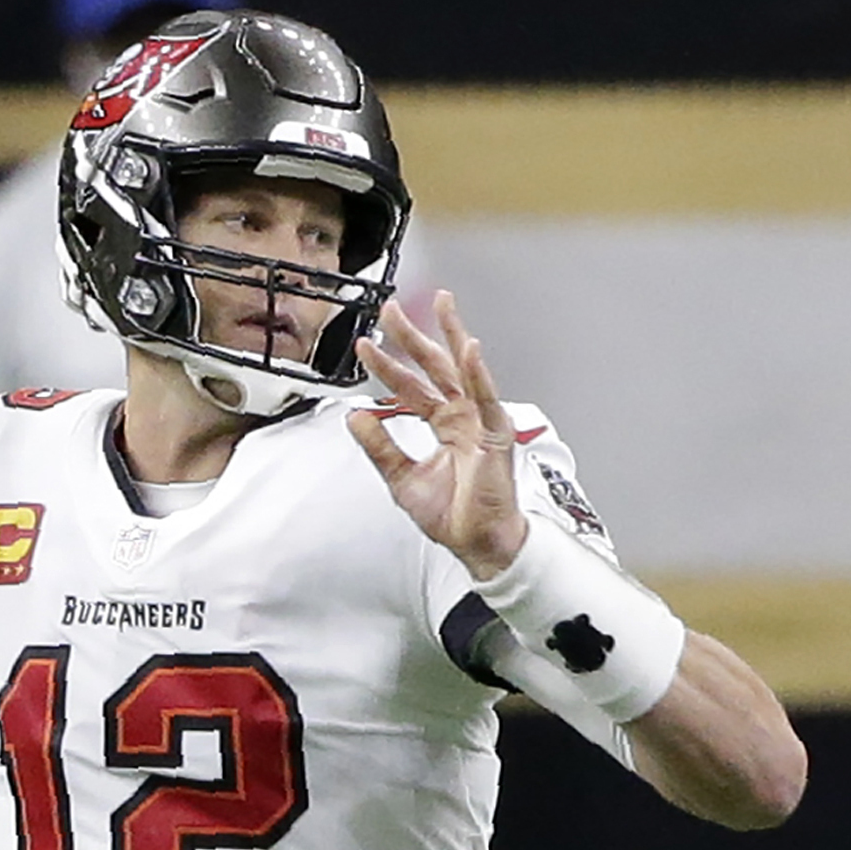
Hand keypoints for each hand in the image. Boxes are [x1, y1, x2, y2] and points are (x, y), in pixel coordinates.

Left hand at [349, 291, 528, 580]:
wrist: (477, 544)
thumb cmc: (453, 515)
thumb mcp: (402, 478)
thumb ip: (380, 446)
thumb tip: (355, 417)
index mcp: (444, 424)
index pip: (412, 386)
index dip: (388, 366)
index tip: (365, 347)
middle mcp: (463, 416)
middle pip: (435, 367)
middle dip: (413, 336)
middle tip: (391, 311)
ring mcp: (481, 422)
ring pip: (464, 370)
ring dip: (452, 336)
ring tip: (442, 305)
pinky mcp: (496, 435)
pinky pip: (487, 400)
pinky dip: (479, 374)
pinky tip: (469, 350)